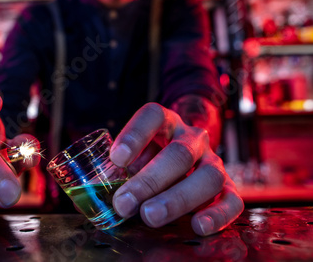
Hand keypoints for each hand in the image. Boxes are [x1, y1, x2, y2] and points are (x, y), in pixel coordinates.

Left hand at [110, 103, 242, 235]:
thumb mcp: (135, 152)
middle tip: (124, 203)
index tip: (116, 159)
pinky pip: (232, 200)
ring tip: (150, 216)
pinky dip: (217, 215)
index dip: (134, 136)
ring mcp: (213, 161)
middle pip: (178, 154)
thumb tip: (109, 189)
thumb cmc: (151, 156)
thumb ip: (123, 166)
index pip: (152, 116)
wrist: (186, 157)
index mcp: (166, 122)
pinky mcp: (229, 187)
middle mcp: (193, 138)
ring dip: (177, 199)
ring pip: (208, 176)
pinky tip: (197, 226)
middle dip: (149, 181)